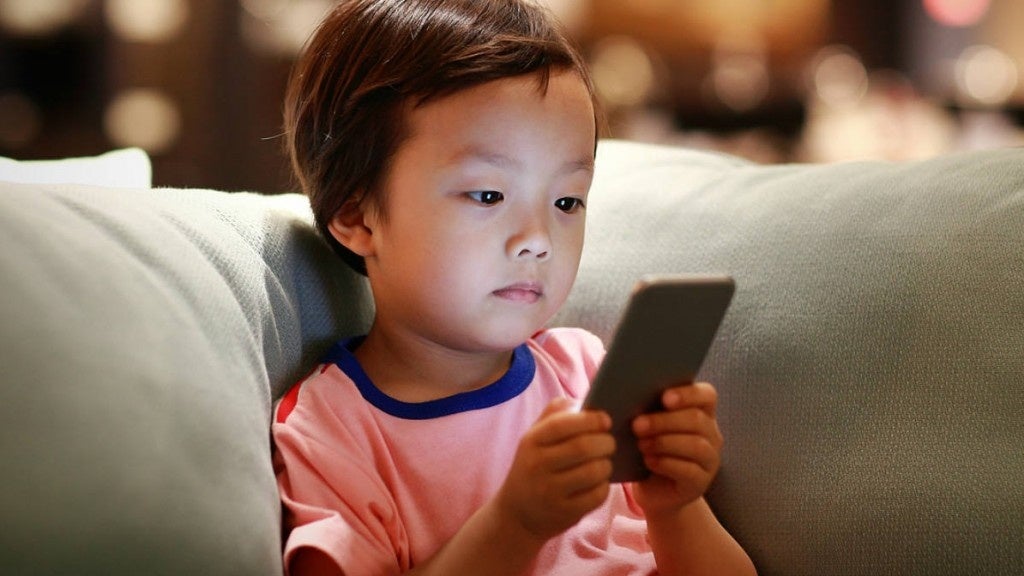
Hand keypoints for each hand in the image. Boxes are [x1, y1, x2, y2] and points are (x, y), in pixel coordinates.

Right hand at [495, 398, 614, 541]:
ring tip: (604, 462)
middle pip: (583, 447)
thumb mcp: (534, 439)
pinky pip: (596, 495)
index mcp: (531, 441)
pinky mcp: (564, 512)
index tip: (606, 420)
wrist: (517, 514)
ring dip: (607, 464)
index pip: (563, 424)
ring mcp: (550, 491)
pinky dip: (604, 486)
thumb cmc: (533, 467)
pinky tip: (598, 483)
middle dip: (606, 442)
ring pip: (593, 471)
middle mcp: (537, 465)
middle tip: (610, 442)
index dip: (590, 420)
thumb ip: (555, 415)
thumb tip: (583, 400)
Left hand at [631, 382, 722, 516]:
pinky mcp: (701, 483)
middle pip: (697, 420)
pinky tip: (649, 461)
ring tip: (641, 445)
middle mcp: (711, 434)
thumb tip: (630, 394)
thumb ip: (648, 409)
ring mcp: (710, 460)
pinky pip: (690, 470)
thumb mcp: (649, 426)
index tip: (664, 398)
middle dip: (664, 421)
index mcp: (701, 412)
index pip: (707, 395)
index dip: (688, 394)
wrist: (652, 489)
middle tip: (637, 425)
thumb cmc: (649, 448)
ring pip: (696, 445)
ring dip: (664, 443)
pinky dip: (666, 464)